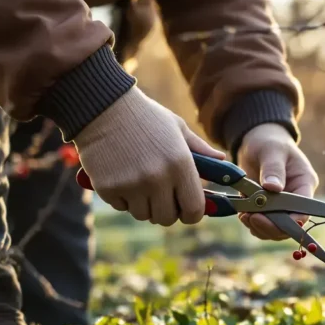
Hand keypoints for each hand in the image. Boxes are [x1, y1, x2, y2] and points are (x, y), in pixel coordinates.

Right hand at [73, 87, 224, 225]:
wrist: (102, 106)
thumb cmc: (145, 117)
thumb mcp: (177, 127)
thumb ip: (200, 149)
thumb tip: (222, 160)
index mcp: (180, 164)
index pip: (194, 209)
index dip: (191, 214)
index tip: (186, 209)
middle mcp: (158, 178)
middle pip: (167, 218)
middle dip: (165, 210)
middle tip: (160, 195)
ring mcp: (132, 185)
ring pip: (143, 215)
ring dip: (142, 204)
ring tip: (139, 182)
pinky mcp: (108, 188)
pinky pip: (121, 207)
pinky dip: (122, 198)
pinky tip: (120, 176)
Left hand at [237, 123, 318, 239]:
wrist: (257, 141)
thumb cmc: (270, 142)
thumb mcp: (272, 150)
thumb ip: (273, 169)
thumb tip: (272, 188)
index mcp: (304, 184)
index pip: (304, 210)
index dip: (290, 221)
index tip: (269, 219)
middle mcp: (295, 199)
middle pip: (289, 225)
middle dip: (270, 226)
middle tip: (251, 218)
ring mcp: (280, 205)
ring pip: (275, 229)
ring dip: (259, 227)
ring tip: (245, 216)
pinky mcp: (266, 208)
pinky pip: (262, 224)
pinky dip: (252, 223)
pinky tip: (243, 214)